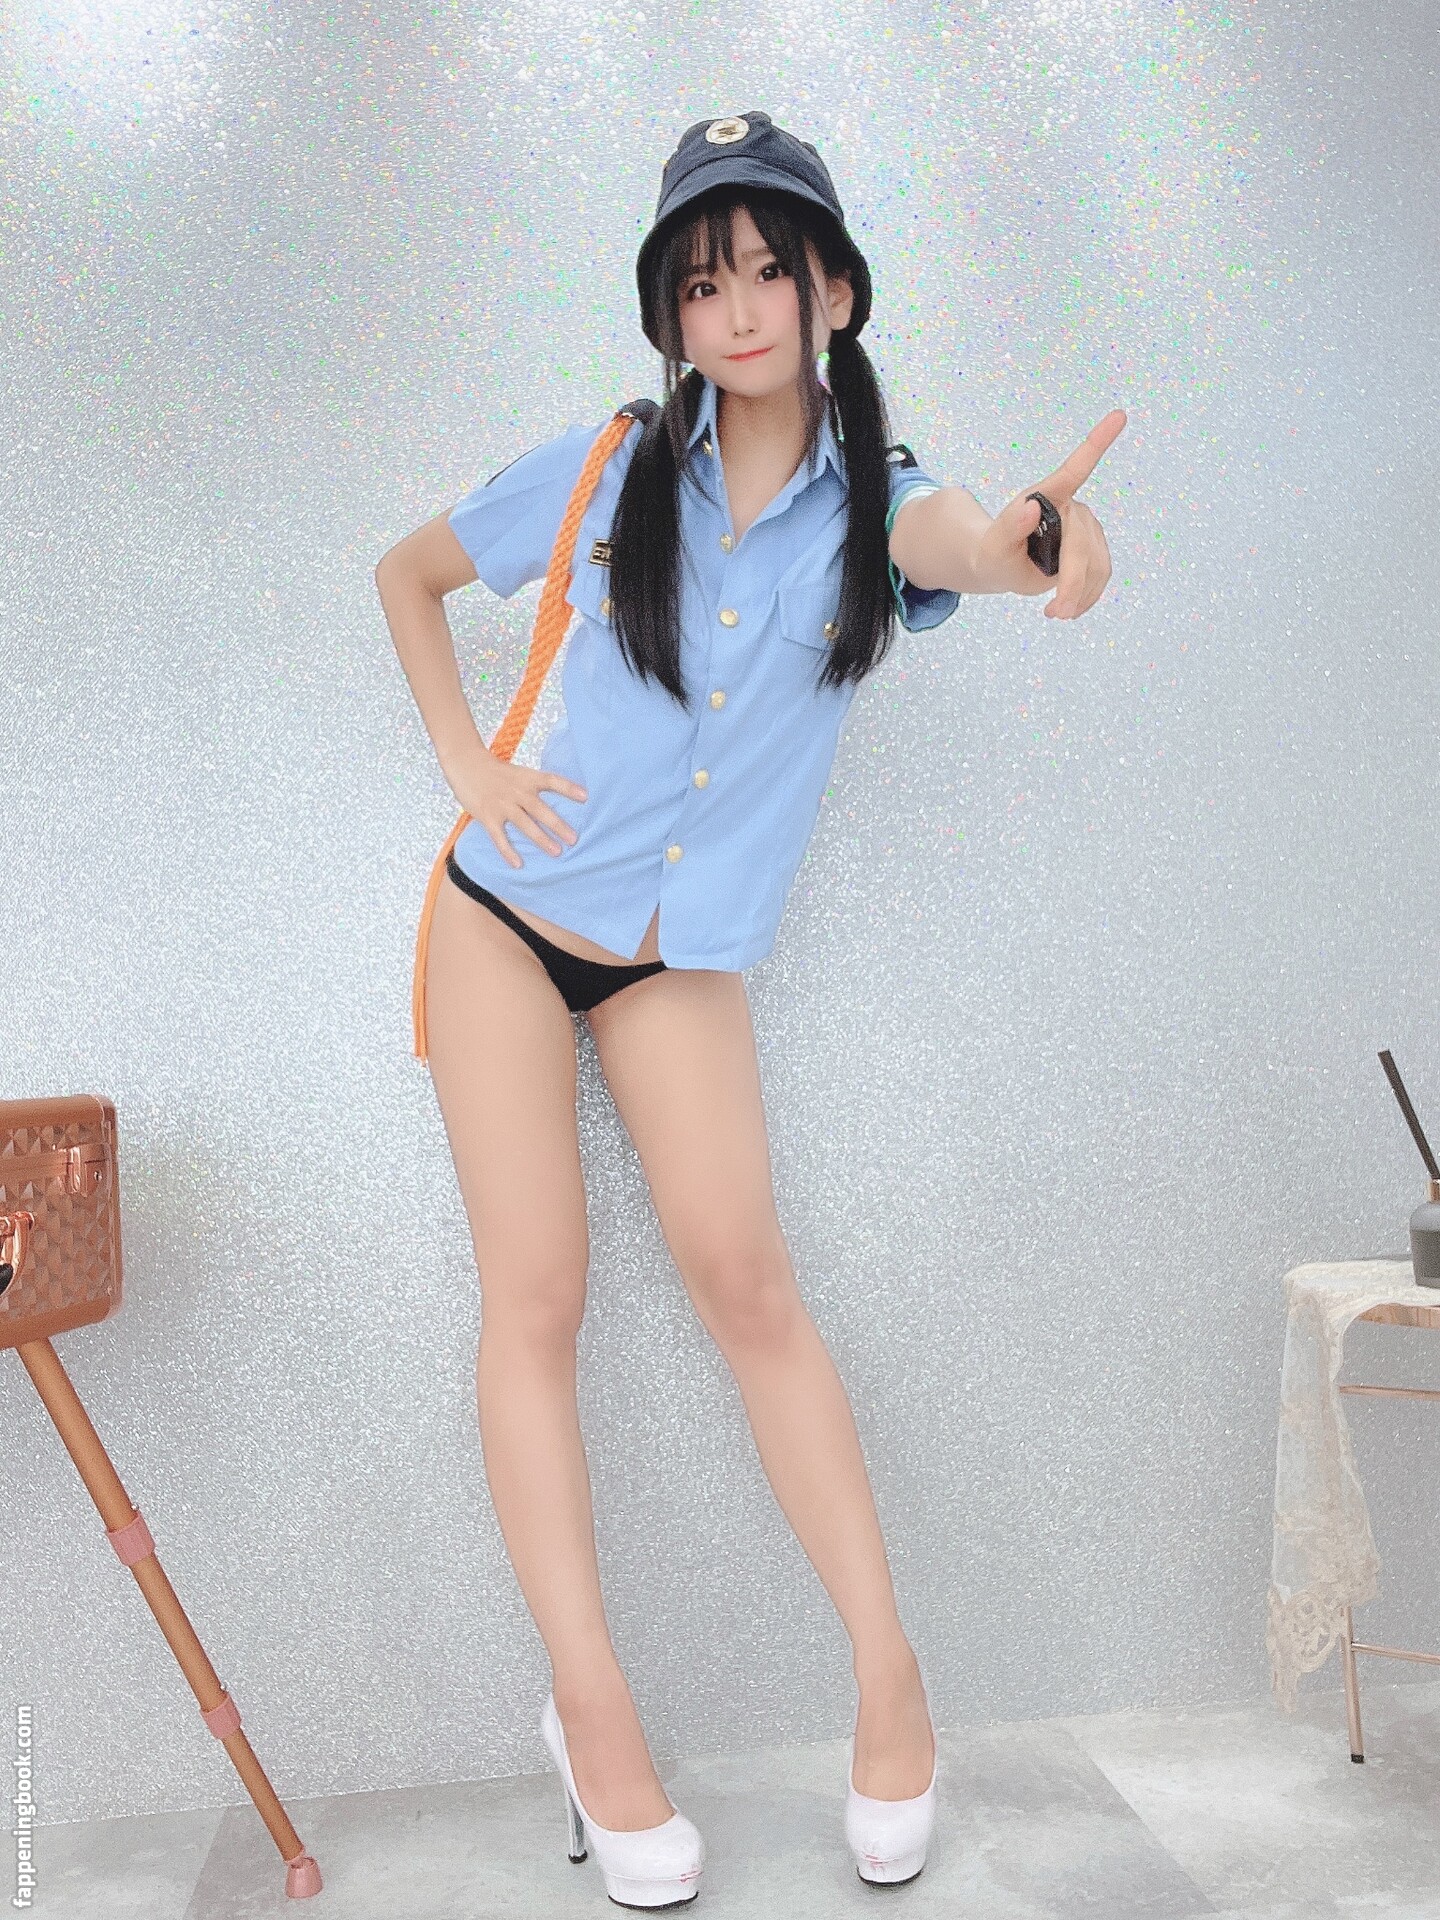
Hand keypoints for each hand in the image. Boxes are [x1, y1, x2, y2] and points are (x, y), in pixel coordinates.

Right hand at [451, 746, 586, 869]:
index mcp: (527, 778)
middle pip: (540, 809)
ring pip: (525, 824)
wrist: (466, 763)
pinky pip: (500, 837)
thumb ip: (533, 786)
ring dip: (541, 839)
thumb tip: (556, 804)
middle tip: (574, 839)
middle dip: (558, 825)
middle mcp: (517, 791)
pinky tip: (518, 864)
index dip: (568, 788)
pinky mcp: (488, 816)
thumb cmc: (496, 771)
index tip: (585, 797)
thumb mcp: (518, 773)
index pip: (551, 781)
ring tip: (556, 852)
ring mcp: (502, 804)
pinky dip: (508, 851)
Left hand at [974, 409, 1125, 617]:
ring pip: (1097, 564)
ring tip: (1055, 614)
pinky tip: (1070, 609)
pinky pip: (1102, 575)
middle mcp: (1072, 506)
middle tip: (1054, 613)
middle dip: (1071, 582)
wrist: (1000, 564)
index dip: (1097, 442)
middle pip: (1083, 545)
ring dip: (1080, 594)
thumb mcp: (991, 548)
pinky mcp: (1093, 548)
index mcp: (1047, 496)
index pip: (1075, 468)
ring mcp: (1086, 527)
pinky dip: (1089, 596)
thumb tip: (1030, 506)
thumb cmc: (991, 553)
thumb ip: (1008, 528)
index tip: (1119, 414)